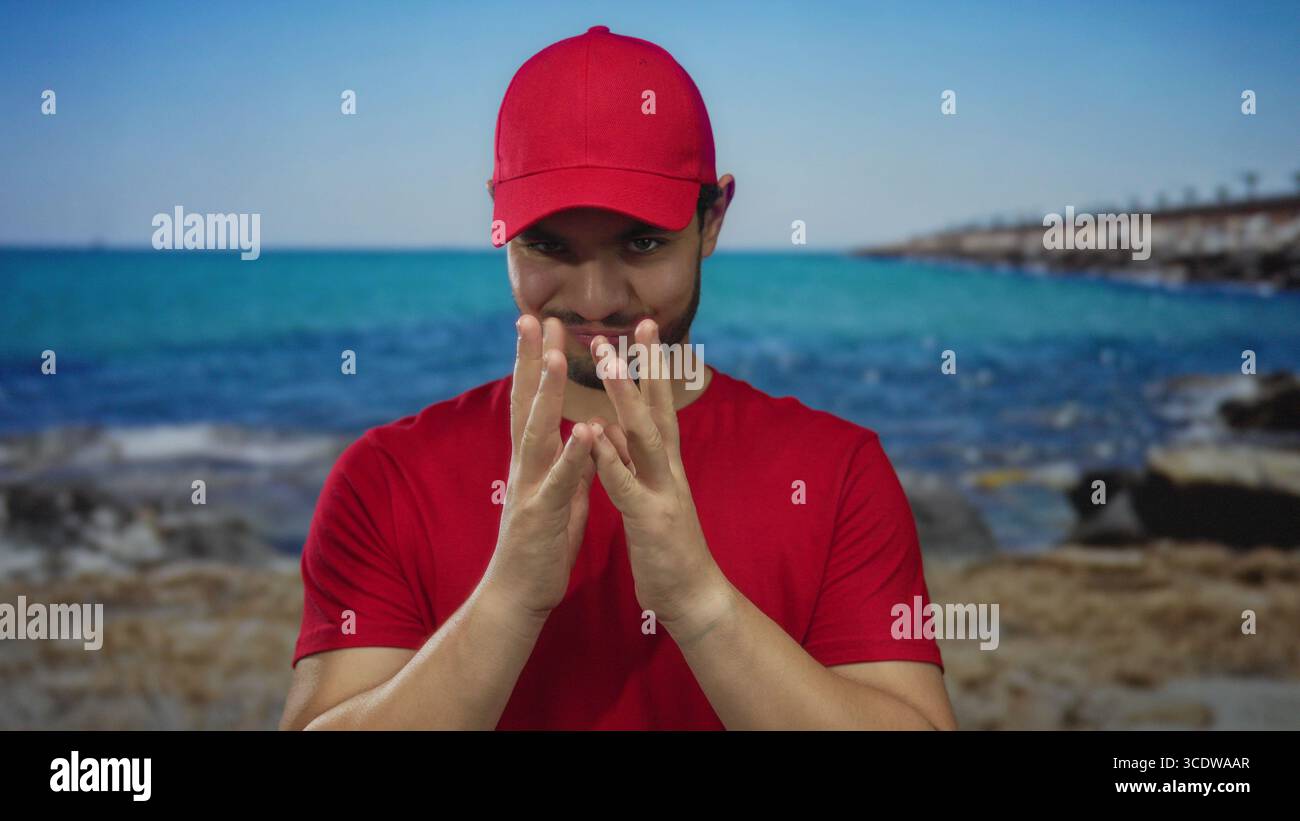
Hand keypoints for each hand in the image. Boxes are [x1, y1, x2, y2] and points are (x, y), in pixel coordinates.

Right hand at [481, 315, 599, 618]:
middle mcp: (526, 466)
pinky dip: (573, 455)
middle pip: (525, 403)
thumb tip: (582, 443)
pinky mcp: (542, 515)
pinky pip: (560, 481)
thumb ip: (569, 469)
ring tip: (556, 356)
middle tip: (533, 316)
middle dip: (530, 359)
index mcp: (534, 461)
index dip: (536, 362)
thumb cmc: (539, 550)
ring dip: (546, 393)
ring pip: (537, 432)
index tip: (542, 324)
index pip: (532, 401)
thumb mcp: (559, 499)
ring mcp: (530, 488)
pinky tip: (585, 429)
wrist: (518, 598)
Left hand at [587, 320, 734, 641]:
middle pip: (657, 408)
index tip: (645, 327)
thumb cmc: (669, 546)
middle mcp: (668, 470)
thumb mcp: (654, 494)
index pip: (659, 405)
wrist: (693, 597)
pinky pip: (626, 485)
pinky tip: (594, 435)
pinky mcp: (649, 520)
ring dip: (625, 398)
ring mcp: (661, 492)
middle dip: (646, 366)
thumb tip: (621, 427)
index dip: (653, 366)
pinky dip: (610, 459)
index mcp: (665, 464)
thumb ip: (639, 462)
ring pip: (642, 436)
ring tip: (607, 363)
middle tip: (637, 325)